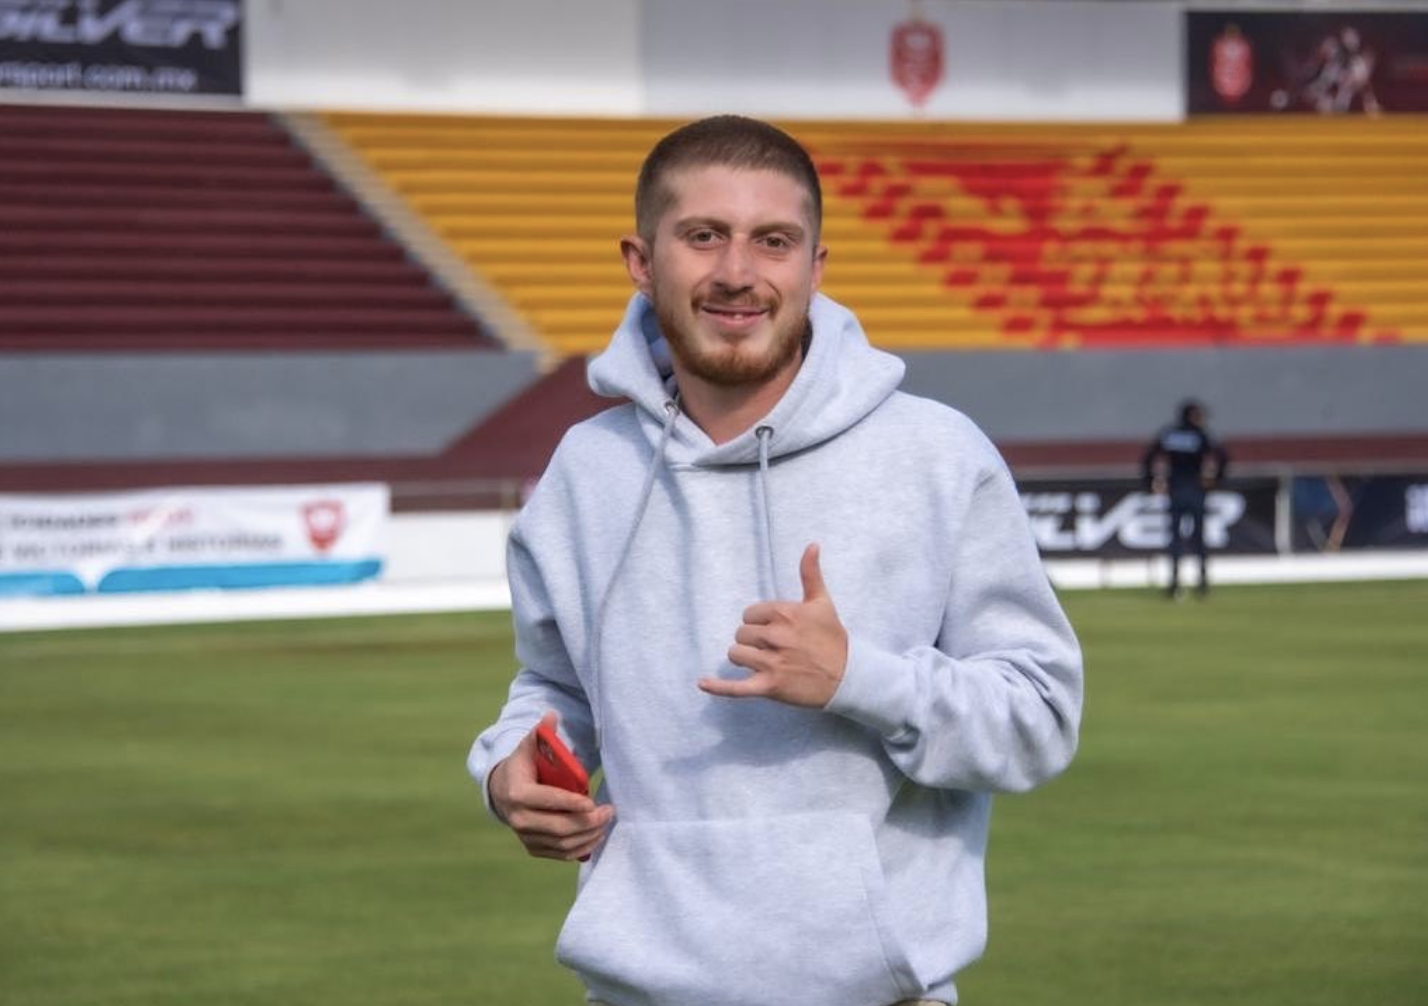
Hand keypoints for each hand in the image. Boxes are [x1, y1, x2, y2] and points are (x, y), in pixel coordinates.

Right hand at [488, 712, 613, 860]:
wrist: (502, 791)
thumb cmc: (523, 766)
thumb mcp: (528, 748)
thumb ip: (541, 734)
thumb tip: (552, 714)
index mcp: (518, 794)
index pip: (549, 801)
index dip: (572, 804)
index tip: (593, 802)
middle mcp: (519, 819)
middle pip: (559, 827)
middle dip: (588, 822)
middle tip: (608, 812)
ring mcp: (525, 836)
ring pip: (562, 844)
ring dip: (588, 836)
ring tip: (605, 823)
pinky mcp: (532, 847)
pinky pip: (559, 853)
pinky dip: (580, 848)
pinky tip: (595, 835)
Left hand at [699, 543, 848, 707]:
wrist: (848, 676)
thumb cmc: (833, 638)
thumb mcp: (822, 602)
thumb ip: (811, 573)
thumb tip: (812, 544)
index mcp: (785, 614)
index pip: (749, 614)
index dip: (759, 621)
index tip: (775, 629)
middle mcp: (776, 637)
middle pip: (741, 634)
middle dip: (752, 640)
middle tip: (774, 647)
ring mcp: (772, 663)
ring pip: (736, 655)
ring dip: (745, 658)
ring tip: (763, 662)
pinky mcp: (770, 687)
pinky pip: (737, 688)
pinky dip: (718, 687)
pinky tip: (702, 683)